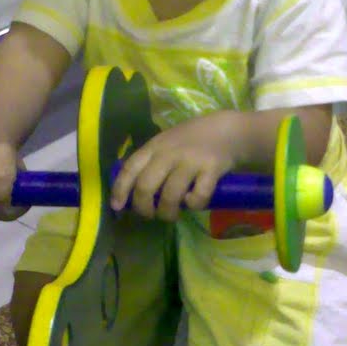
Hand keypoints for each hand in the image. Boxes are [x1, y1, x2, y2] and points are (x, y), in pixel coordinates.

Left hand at [110, 113, 242, 221]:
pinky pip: (197, 198)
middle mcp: (169, 153)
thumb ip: (151, 162)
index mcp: (155, 146)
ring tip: (171, 214)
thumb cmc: (193, 140)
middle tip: (150, 215)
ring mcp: (190, 161)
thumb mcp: (167, 143)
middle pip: (146, 187)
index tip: (117, 207)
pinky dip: (193, 205)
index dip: (120, 190)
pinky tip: (194, 201)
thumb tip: (132, 193)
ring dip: (167, 213)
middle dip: (144, 208)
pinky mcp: (211, 170)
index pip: (130, 169)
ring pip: (169, 197)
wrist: (229, 130)